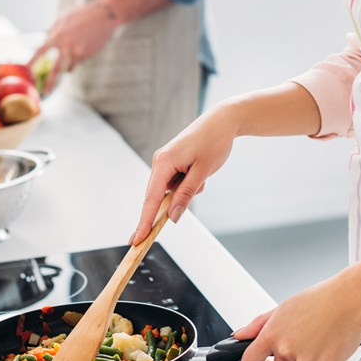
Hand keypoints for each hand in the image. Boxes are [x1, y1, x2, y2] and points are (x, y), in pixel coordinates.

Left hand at [29, 0, 117, 92]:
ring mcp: (78, 52)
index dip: (32, 61)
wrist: (103, 15)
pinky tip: (85, 45)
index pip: (41, 51)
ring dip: (68, 66)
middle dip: (50, 82)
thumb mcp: (63, 18)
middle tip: (45, 92)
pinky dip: (79, 57)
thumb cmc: (82, 14)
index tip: (27, 70)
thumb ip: (53, 30)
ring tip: (75, 51)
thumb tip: (46, 40)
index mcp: (58, 36)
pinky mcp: (88, 55)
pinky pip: (79, 61)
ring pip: (69, 67)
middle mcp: (67, 46)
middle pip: (56, 69)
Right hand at [132, 103, 239, 242]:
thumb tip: (172, 217)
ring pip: (170, 190)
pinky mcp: (173, 162)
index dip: (144, 221)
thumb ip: (185, 195)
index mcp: (163, 162)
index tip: (137, 240)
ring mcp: (166, 161)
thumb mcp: (202, 172)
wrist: (223, 120)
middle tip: (165, 217)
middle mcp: (160, 161)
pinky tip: (201, 172)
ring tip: (203, 174)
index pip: (151, 199)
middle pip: (157, 196)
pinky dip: (189, 184)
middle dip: (172, 204)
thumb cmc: (213, 142)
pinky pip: (177, 183)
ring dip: (186, 190)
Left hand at [234, 260, 360, 360]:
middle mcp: (287, 351)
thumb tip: (240, 335)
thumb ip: (258, 325)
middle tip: (300, 341)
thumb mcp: (282, 308)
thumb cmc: (317, 300)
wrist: (347, 301)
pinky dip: (323, 360)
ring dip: (307, 359)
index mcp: (273, 336)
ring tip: (317, 335)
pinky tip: (328, 341)